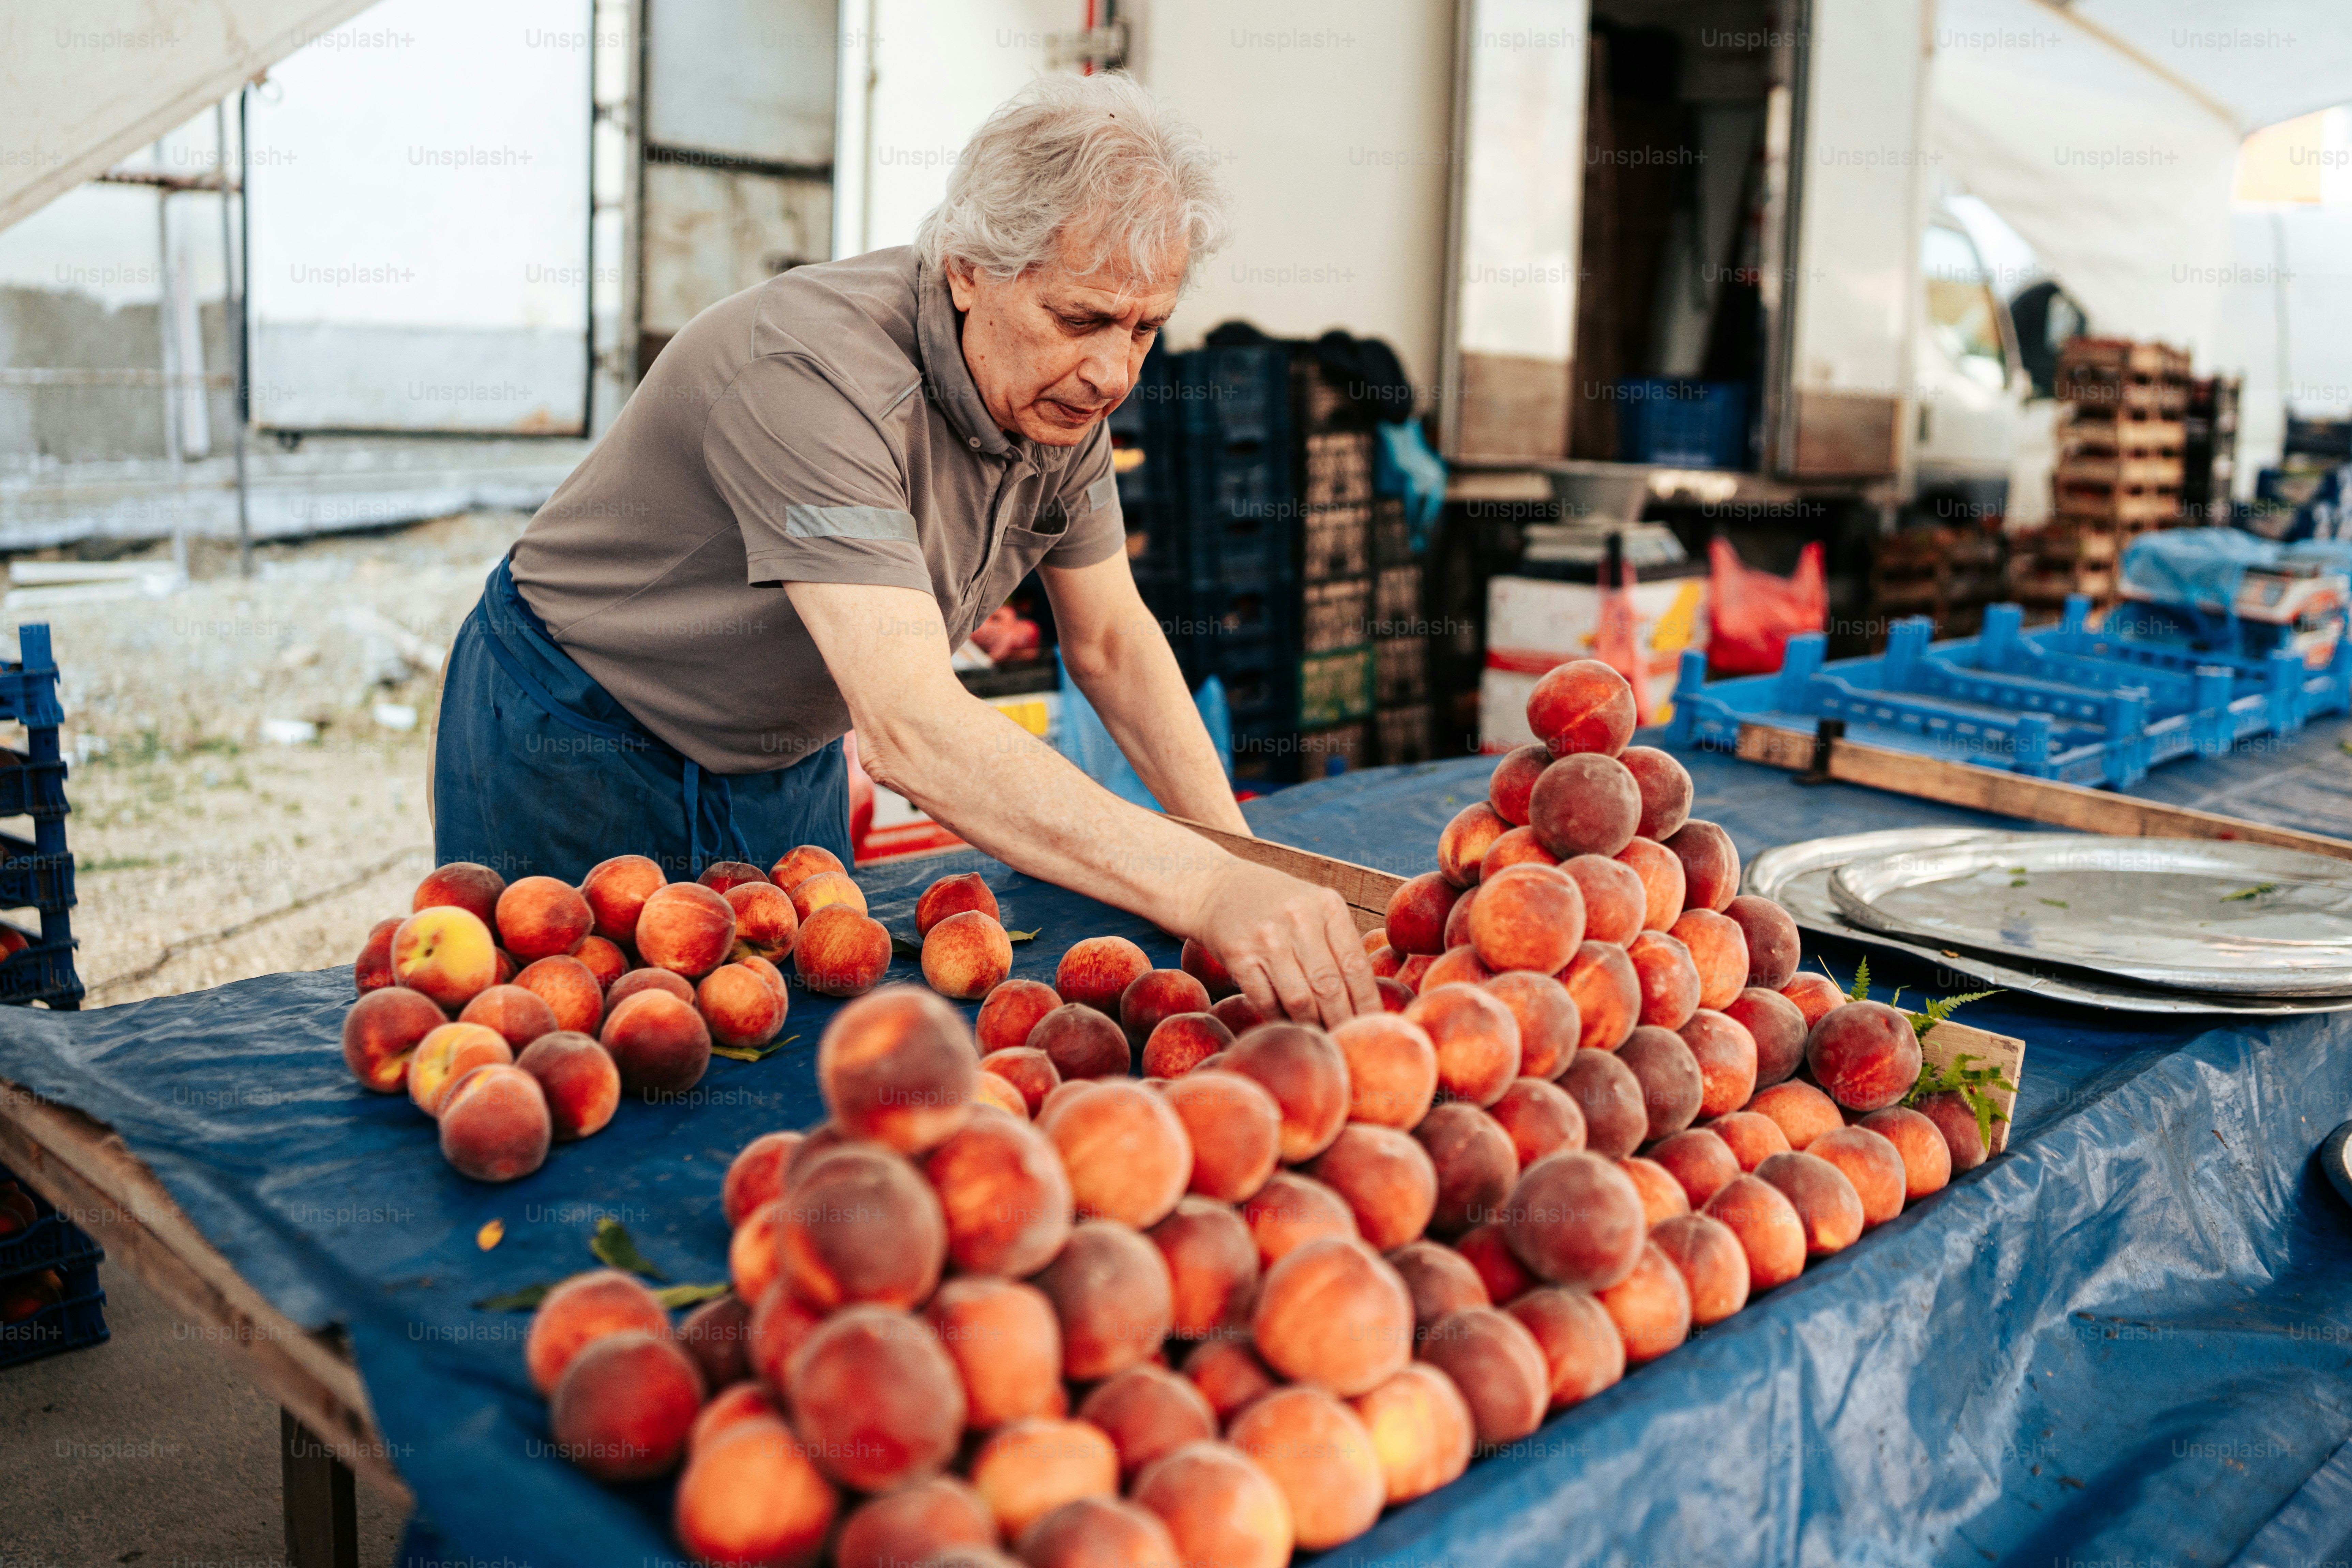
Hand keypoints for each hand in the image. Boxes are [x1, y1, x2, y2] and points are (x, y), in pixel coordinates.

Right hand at [1186, 860, 1380, 1027]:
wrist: (1215, 888)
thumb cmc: (1276, 905)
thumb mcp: (1313, 908)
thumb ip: (1338, 943)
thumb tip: (1365, 1000)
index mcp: (1327, 905)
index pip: (1356, 965)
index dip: (1367, 1002)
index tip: (1373, 1025)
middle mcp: (1299, 918)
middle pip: (1330, 986)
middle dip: (1342, 1021)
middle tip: (1348, 1042)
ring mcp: (1267, 937)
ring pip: (1299, 999)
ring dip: (1312, 1025)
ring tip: (1322, 1038)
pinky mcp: (1238, 955)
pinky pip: (1266, 1001)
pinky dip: (1280, 1019)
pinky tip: (1288, 1026)